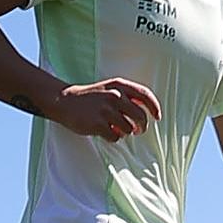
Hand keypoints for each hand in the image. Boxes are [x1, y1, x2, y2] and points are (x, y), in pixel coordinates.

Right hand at [47, 78, 161, 141]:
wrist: (64, 101)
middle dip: (142, 127)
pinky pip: (115, 137)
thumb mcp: (109, 88)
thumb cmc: (90, 97)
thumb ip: (127, 96)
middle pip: (140, 116)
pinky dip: (113, 137)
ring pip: (128, 129)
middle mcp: (115, 96)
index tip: (157, 117)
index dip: (154, 107)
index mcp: (119, 85)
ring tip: (115, 128)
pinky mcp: (98, 124)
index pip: (145, 95)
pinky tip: (105, 132)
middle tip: (138, 131)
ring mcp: (106, 110)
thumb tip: (147, 110)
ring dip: (124, 132)